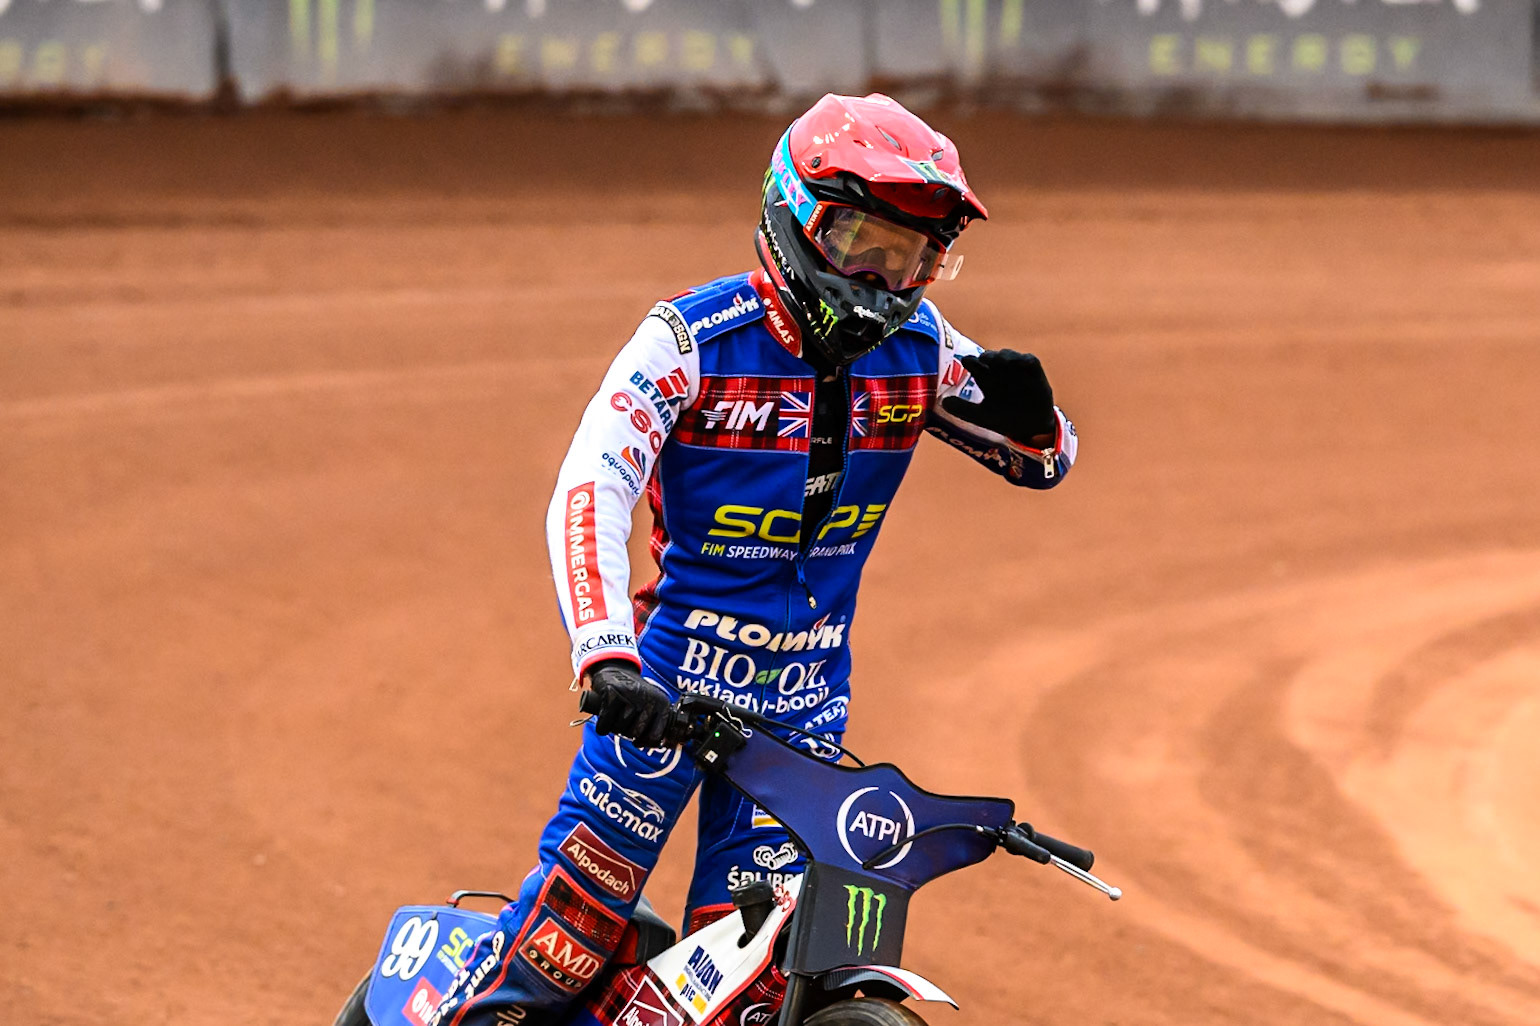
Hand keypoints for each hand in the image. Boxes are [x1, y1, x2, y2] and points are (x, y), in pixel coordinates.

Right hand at [587, 660, 673, 747]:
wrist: (616, 668)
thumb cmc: (634, 694)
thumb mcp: (651, 705)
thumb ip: (655, 724)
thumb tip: (656, 745)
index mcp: (662, 704)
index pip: (655, 736)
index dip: (644, 742)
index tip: (638, 741)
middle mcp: (648, 699)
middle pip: (635, 733)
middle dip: (626, 732)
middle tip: (623, 723)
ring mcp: (631, 695)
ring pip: (620, 728)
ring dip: (614, 727)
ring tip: (616, 716)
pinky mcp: (612, 693)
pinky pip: (605, 722)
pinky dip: (602, 725)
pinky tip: (604, 718)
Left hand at [940, 349, 1057, 445]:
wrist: (1030, 429)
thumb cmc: (1004, 420)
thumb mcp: (982, 416)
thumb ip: (963, 409)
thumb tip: (943, 403)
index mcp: (986, 379)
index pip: (976, 366)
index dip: (971, 361)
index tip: (966, 360)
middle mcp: (1000, 372)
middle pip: (992, 358)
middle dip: (988, 356)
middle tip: (983, 359)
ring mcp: (1017, 371)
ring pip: (1009, 357)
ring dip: (1005, 356)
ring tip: (1000, 360)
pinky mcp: (1035, 373)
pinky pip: (1031, 362)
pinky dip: (1026, 360)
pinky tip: (1022, 362)